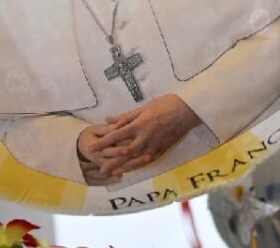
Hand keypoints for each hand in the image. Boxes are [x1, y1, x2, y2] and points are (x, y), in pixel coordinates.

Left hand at [87, 94, 202, 176]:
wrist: (188, 110)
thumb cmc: (166, 104)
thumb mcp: (144, 107)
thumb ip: (126, 116)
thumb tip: (108, 120)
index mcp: (139, 125)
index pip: (116, 136)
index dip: (103, 143)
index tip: (92, 148)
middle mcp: (145, 138)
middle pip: (124, 153)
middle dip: (110, 161)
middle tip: (100, 168)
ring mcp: (154, 146)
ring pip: (135, 160)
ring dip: (122, 167)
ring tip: (112, 174)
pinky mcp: (162, 149)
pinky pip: (146, 160)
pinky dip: (137, 166)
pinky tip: (130, 170)